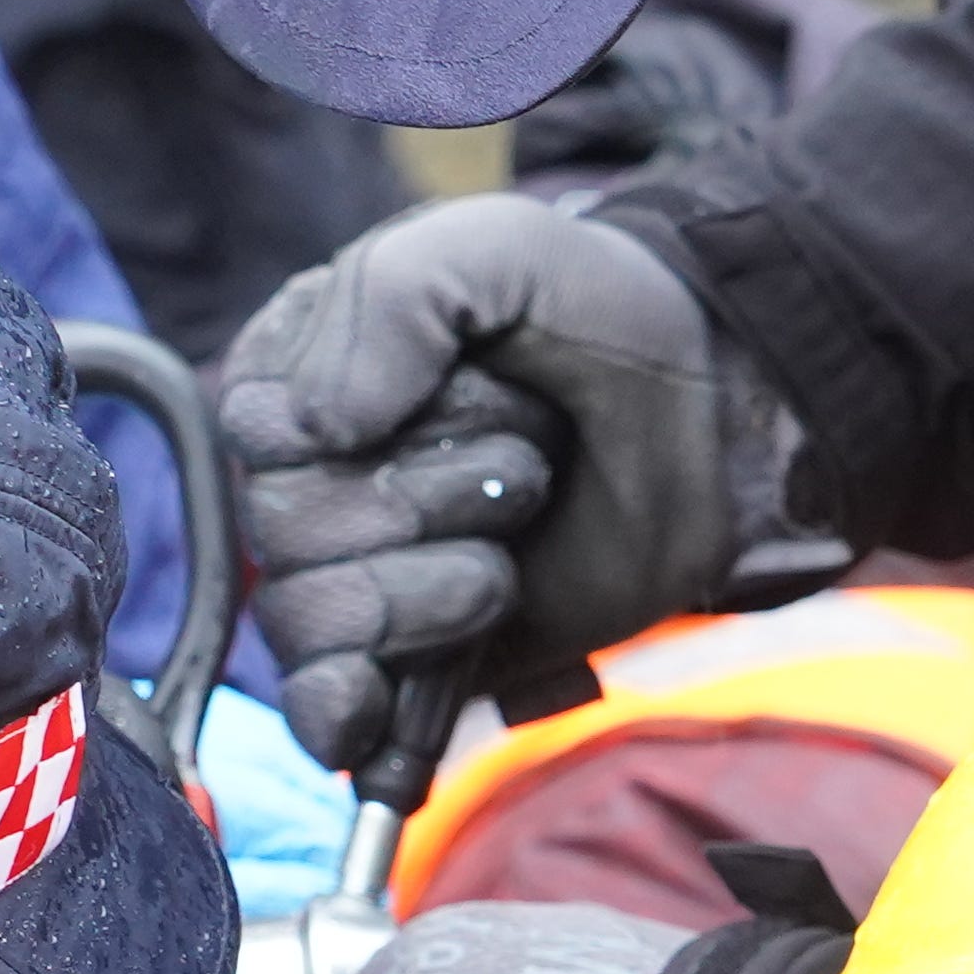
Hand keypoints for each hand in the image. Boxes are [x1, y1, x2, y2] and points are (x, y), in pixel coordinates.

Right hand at [222, 199, 753, 768]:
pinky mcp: (403, 661)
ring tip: (505, 564)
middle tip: (523, 475)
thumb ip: (396, 296)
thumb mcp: (502, 251)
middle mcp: (306, 479)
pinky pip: (321, 715)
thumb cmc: (597, 323)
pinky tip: (379, 715)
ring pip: (310, 624)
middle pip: (289, 536)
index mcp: (299, 373)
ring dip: (427, 596)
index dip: (378, 429)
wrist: (708, 419)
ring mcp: (349, 577)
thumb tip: (318, 429)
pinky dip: (346, 721)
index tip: (476, 386)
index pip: (265, 434)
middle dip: (423, 507)